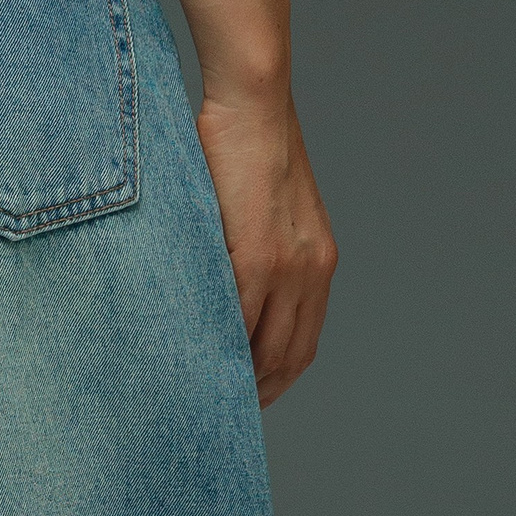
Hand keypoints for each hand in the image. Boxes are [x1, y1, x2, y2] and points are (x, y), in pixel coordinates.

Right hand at [195, 88, 337, 408]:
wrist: (253, 104)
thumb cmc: (245, 148)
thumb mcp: (265, 210)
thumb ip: (257, 254)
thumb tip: (224, 292)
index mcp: (318, 262)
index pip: (303, 341)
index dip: (278, 377)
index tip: (250, 397)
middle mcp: (311, 271)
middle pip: (289, 355)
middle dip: (259, 390)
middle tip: (225, 411)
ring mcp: (286, 267)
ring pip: (265, 347)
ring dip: (239, 376)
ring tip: (207, 392)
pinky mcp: (257, 257)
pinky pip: (240, 320)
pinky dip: (220, 345)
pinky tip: (197, 358)